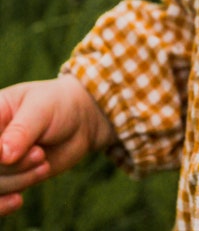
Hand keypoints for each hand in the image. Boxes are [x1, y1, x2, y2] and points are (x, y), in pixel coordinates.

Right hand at [0, 76, 114, 216]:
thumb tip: (1, 156)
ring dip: (19, 180)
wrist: (79, 121)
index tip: (8, 157)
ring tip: (43, 162)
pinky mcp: (9, 179)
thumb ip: (21, 131)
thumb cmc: (58, 105)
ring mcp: (0, 161)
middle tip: (39, 154)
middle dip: (13, 166)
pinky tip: (18, 201)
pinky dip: (4, 204)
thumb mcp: (41, 109)